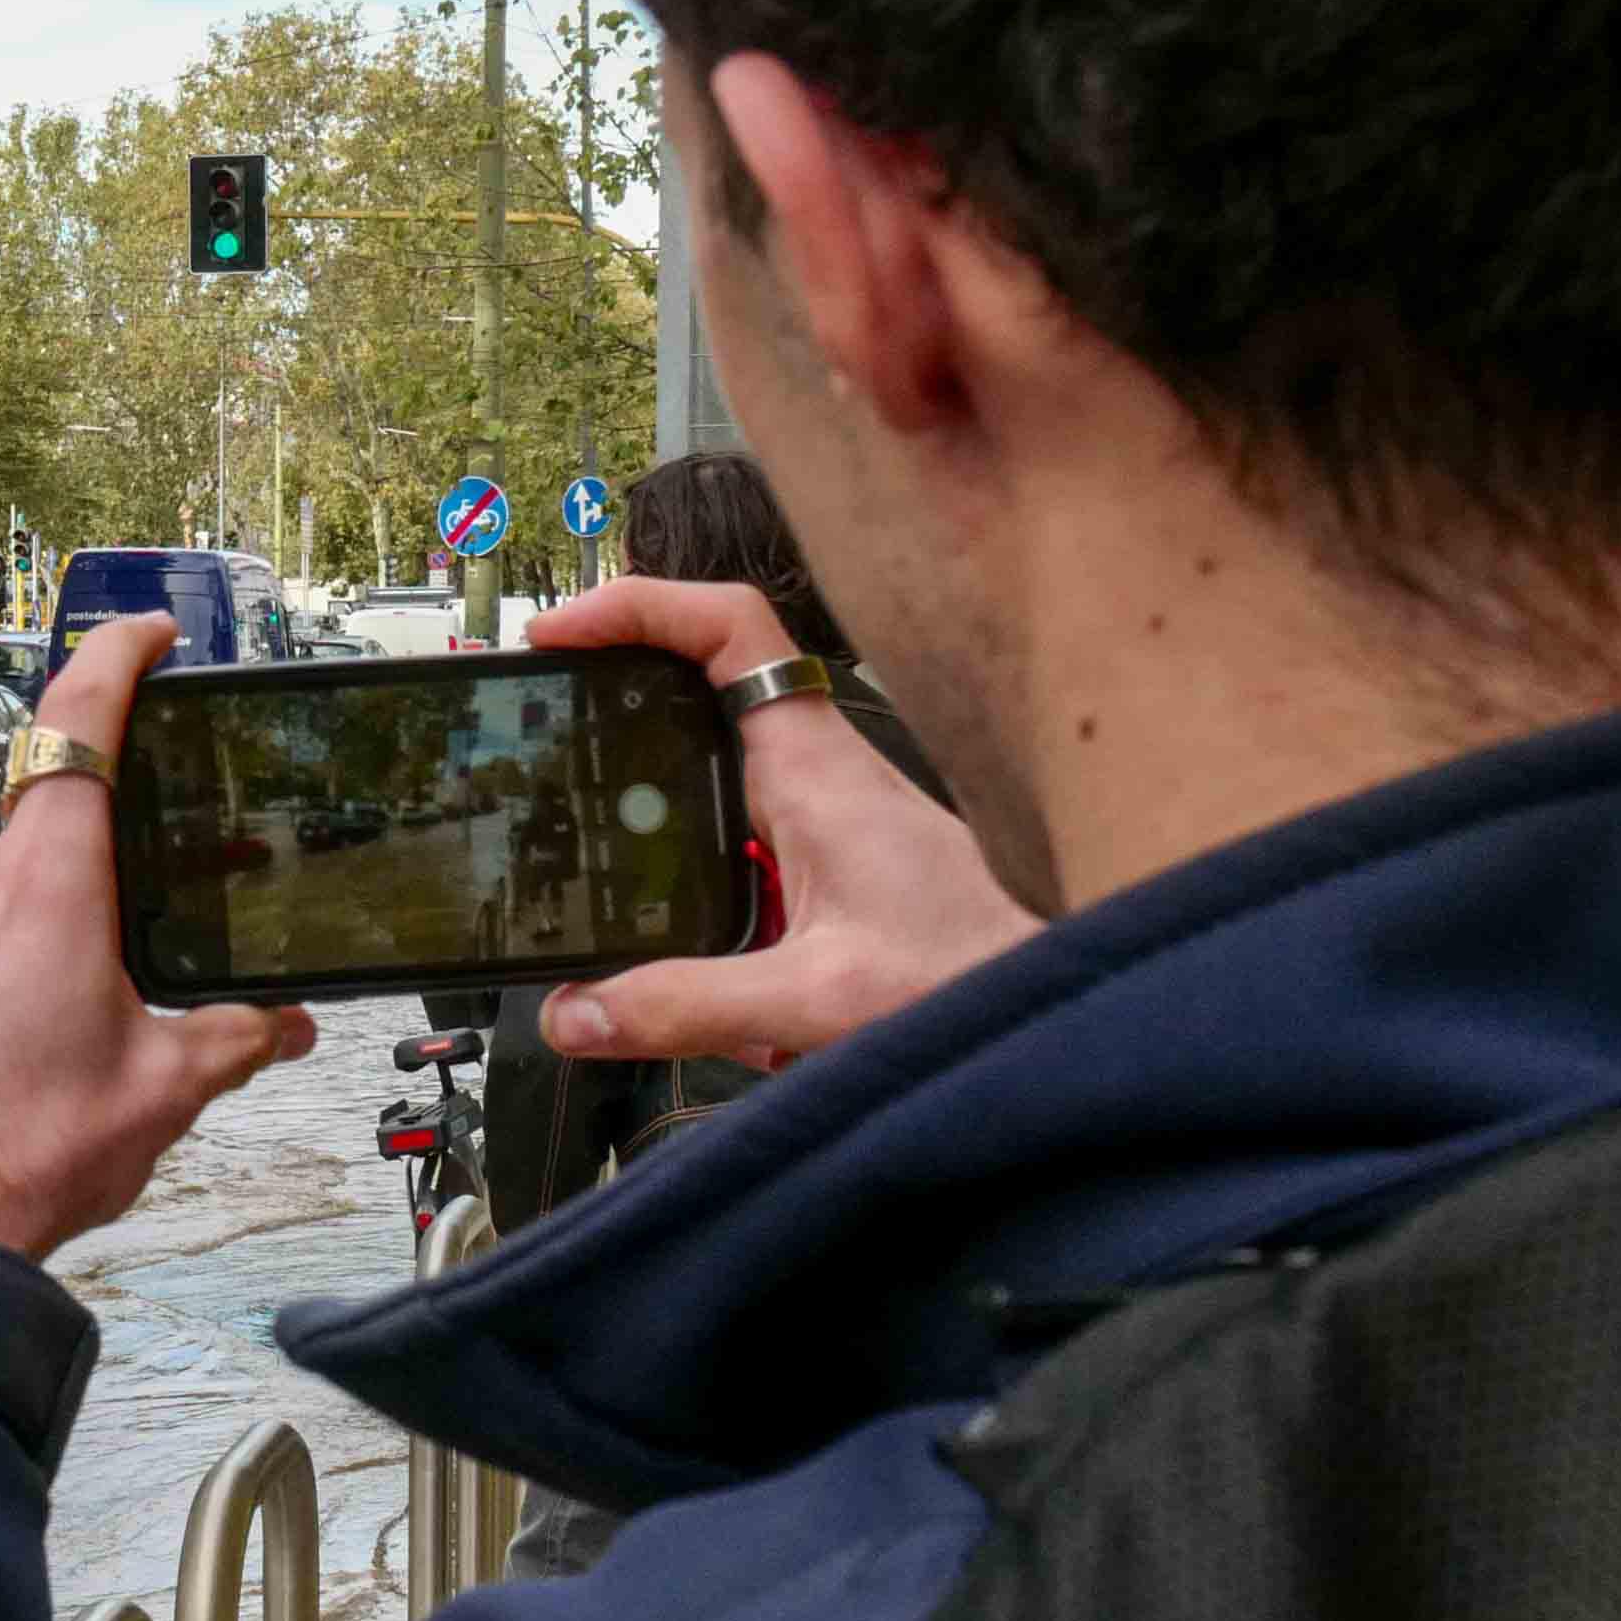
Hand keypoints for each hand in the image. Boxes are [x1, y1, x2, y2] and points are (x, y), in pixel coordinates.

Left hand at [0, 617, 311, 1258]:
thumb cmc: (11, 1158)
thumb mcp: (161, 1094)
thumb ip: (233, 1040)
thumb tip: (281, 1026)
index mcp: (48, 881)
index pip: (82, 721)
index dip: (118, 658)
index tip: (148, 635)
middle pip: (48, 836)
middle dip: (96, 885)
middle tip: (131, 952)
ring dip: (30, 940)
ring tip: (56, 1033)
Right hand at [522, 578, 1035, 1065]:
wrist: (1081, 1006)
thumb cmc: (991, 978)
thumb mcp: (821, 999)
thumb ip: (690, 1007)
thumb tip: (578, 1014)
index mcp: (817, 768)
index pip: (727, 626)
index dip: (636, 606)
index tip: (560, 635)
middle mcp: (821, 774)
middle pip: (698, 682)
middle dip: (614, 686)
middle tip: (539, 708)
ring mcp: (828, 814)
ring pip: (713, 762)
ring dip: (646, 777)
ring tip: (575, 806)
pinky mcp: (834, 863)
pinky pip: (738, 830)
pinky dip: (686, 855)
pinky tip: (665, 914)